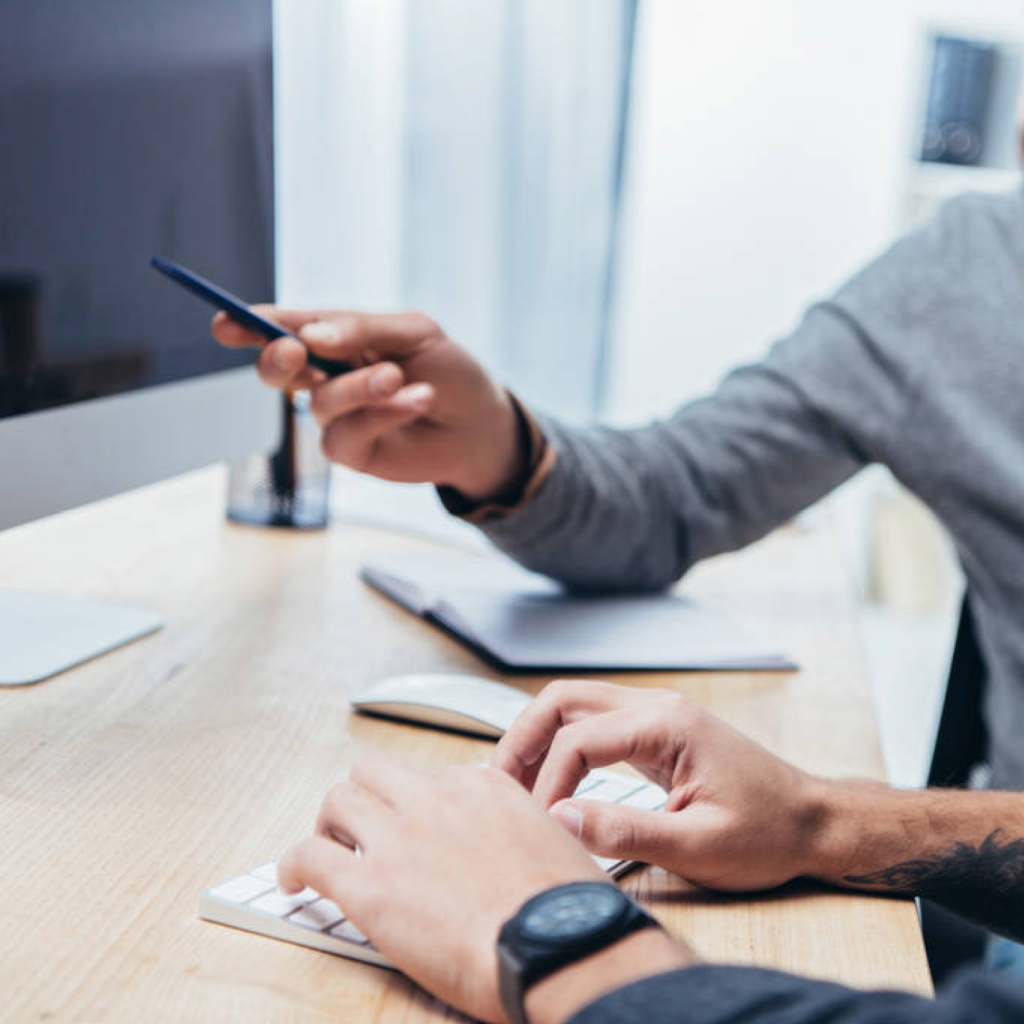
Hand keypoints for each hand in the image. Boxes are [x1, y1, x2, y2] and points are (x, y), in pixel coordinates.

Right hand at [212, 308, 526, 500]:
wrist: (482, 423)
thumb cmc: (449, 370)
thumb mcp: (414, 333)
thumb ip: (362, 330)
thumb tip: (309, 337)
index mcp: (336, 337)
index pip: (285, 327)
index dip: (249, 325)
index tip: (224, 324)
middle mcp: (328, 375)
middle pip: (277, 367)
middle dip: (277, 358)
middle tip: (298, 350)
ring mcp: (338, 414)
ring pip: (319, 401)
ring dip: (361, 386)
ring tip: (401, 378)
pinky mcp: (352, 449)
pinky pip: (343, 434)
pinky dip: (381, 414)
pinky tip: (416, 402)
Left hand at [277, 757, 607, 1022]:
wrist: (561, 946)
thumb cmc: (569, 910)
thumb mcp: (557, 843)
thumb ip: (524, 830)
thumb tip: (521, 844)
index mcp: (482, 786)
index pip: (430, 777)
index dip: (417, 807)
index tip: (415, 831)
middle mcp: (437, 797)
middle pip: (376, 773)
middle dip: (364, 799)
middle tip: (359, 830)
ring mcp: (401, 836)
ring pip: (339, 799)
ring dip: (330, 823)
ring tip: (327, 850)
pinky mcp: (370, 885)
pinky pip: (310, 854)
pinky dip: (294, 864)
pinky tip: (292, 882)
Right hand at [492, 680, 828, 891]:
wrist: (812, 821)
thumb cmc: (767, 833)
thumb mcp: (698, 847)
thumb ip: (626, 833)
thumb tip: (559, 820)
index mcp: (666, 725)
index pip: (577, 739)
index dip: (546, 784)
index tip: (539, 827)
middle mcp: (656, 706)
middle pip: (562, 699)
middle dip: (521, 738)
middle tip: (498, 787)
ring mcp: (655, 714)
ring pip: (573, 704)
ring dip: (536, 737)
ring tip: (514, 784)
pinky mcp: (655, 731)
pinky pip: (592, 722)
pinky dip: (560, 744)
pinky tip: (549, 779)